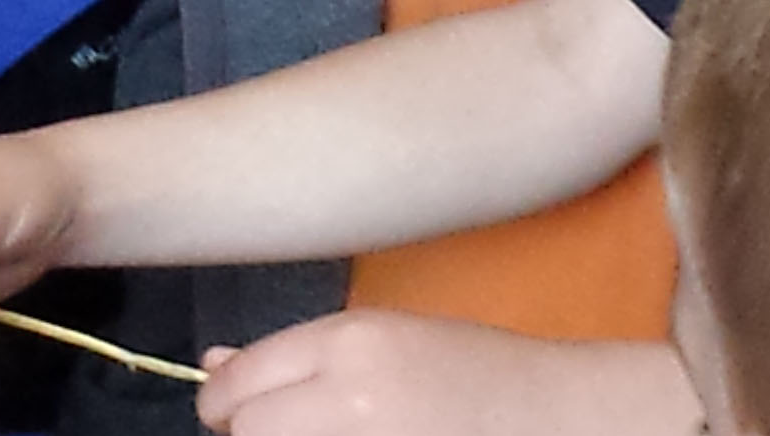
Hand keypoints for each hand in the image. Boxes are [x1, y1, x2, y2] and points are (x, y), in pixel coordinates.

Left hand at [194, 312, 699, 435]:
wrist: (559, 417)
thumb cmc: (474, 373)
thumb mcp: (383, 342)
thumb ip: (296, 356)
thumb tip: (210, 368)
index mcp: (349, 342)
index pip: (237, 384)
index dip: (224, 403)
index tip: (230, 413)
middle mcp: (350, 394)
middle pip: (244, 431)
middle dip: (251, 434)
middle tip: (286, 431)